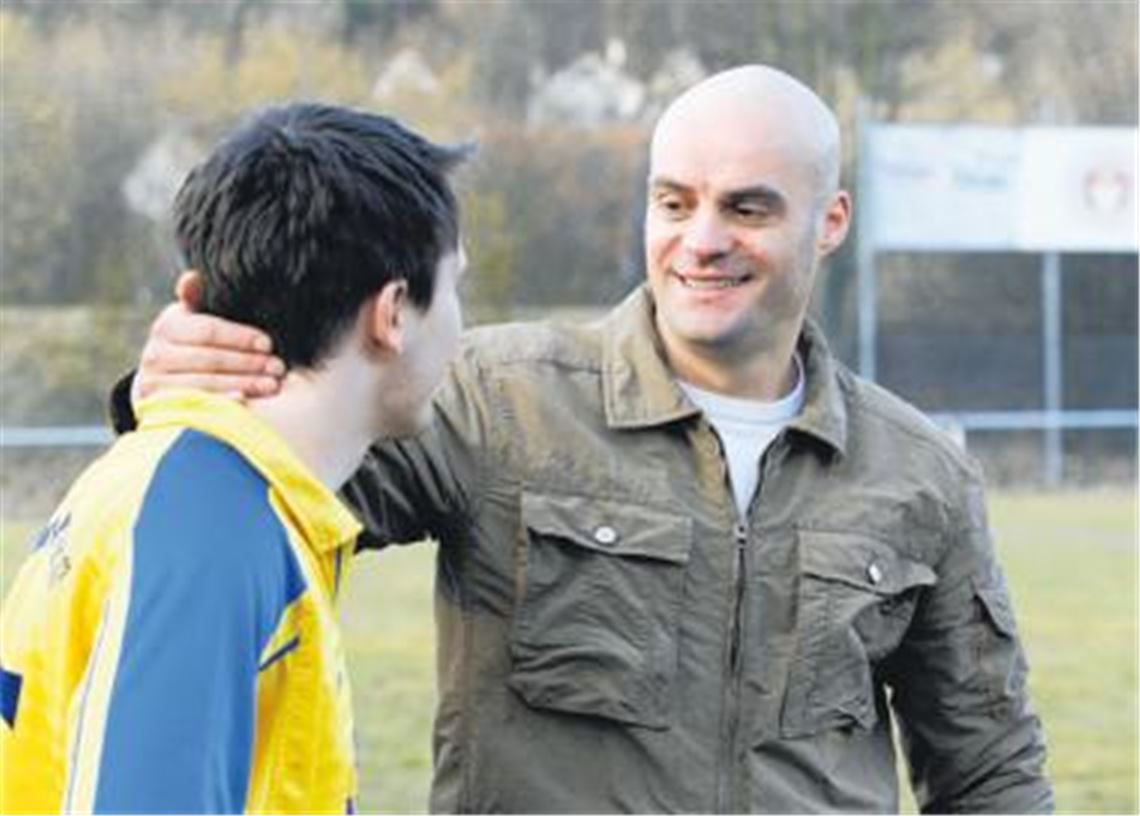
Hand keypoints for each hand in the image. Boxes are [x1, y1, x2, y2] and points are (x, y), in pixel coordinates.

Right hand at [132, 271, 285, 404]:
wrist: (161, 383)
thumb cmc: (190, 345)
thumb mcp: (191, 320)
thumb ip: (196, 299)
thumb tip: (193, 277)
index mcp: (167, 326)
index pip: (208, 330)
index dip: (240, 337)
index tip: (268, 343)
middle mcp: (156, 353)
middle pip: (210, 359)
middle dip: (249, 363)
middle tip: (278, 367)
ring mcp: (155, 382)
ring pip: (206, 383)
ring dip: (243, 383)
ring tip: (272, 385)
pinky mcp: (159, 407)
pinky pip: (197, 405)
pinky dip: (223, 403)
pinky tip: (246, 402)